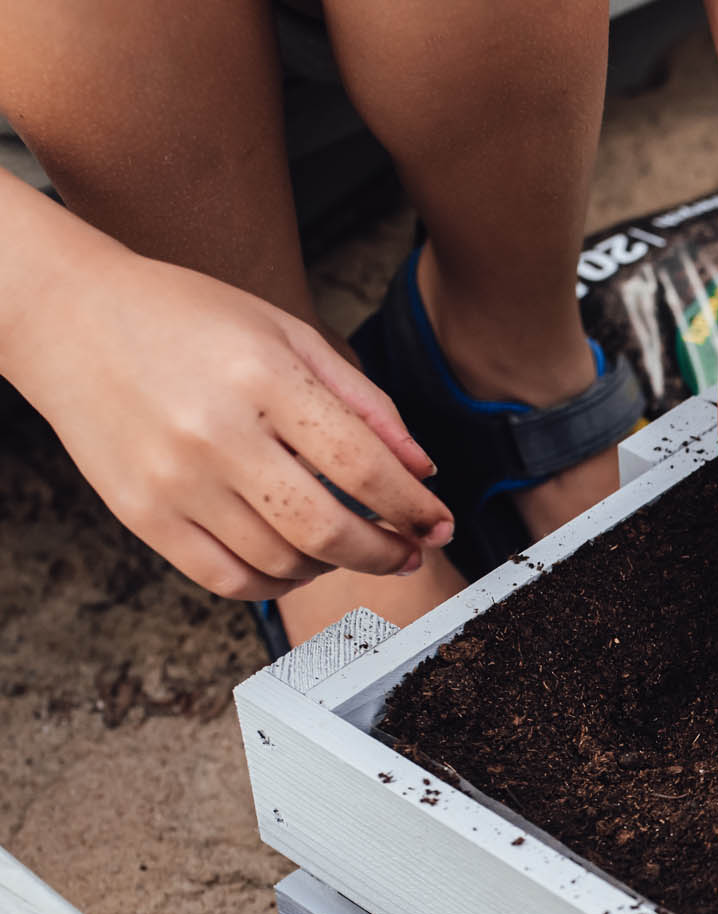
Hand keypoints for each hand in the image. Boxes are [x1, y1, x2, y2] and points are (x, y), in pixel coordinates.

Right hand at [7, 252, 453, 599]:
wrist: (71, 318)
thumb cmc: (186, 319)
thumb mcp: (288, 333)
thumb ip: (365, 402)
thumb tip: (424, 469)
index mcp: (263, 378)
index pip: (363, 467)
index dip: (415, 507)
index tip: (438, 522)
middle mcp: (215, 434)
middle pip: (327, 530)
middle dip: (385, 552)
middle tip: (407, 551)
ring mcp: (174, 481)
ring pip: (281, 563)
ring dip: (333, 567)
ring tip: (347, 545)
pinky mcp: (142, 516)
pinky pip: (227, 579)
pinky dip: (275, 583)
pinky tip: (294, 561)